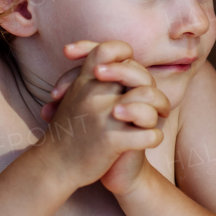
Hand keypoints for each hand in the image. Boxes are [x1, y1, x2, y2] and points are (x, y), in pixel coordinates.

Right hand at [40, 40, 170, 193]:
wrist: (54, 166)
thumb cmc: (71, 130)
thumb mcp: (74, 97)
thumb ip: (94, 80)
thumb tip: (122, 63)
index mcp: (84, 81)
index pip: (108, 50)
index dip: (125, 54)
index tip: (132, 70)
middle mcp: (94, 94)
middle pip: (138, 74)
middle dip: (153, 89)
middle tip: (160, 104)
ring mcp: (103, 116)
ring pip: (149, 99)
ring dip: (161, 109)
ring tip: (160, 118)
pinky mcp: (111, 141)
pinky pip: (149, 133)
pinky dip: (155, 137)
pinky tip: (152, 139)